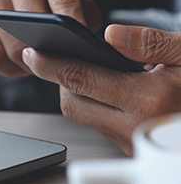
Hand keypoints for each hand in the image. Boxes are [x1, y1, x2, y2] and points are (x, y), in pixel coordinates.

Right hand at [0, 0, 101, 76]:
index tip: (80, 48)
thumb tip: (77, 47)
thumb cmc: (58, 1)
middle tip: (58, 67)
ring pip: (12, 45)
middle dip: (48, 52)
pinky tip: (20, 65)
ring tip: (41, 66)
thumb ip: (84, 20)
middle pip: (33, 24)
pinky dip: (9, 68)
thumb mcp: (81, 3)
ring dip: (29, 64)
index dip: (73, 25)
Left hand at [22, 24, 180, 155]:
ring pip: (83, 116)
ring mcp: (133, 142)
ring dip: (74, 92)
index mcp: (147, 99)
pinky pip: (99, 124)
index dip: (51, 64)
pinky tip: (101, 86)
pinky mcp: (134, 148)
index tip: (33, 53)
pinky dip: (92, 103)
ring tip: (78, 67)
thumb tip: (111, 35)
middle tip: (55, 57)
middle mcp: (135, 126)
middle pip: (72, 104)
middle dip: (59, 80)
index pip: (81, 79)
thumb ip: (150, 43)